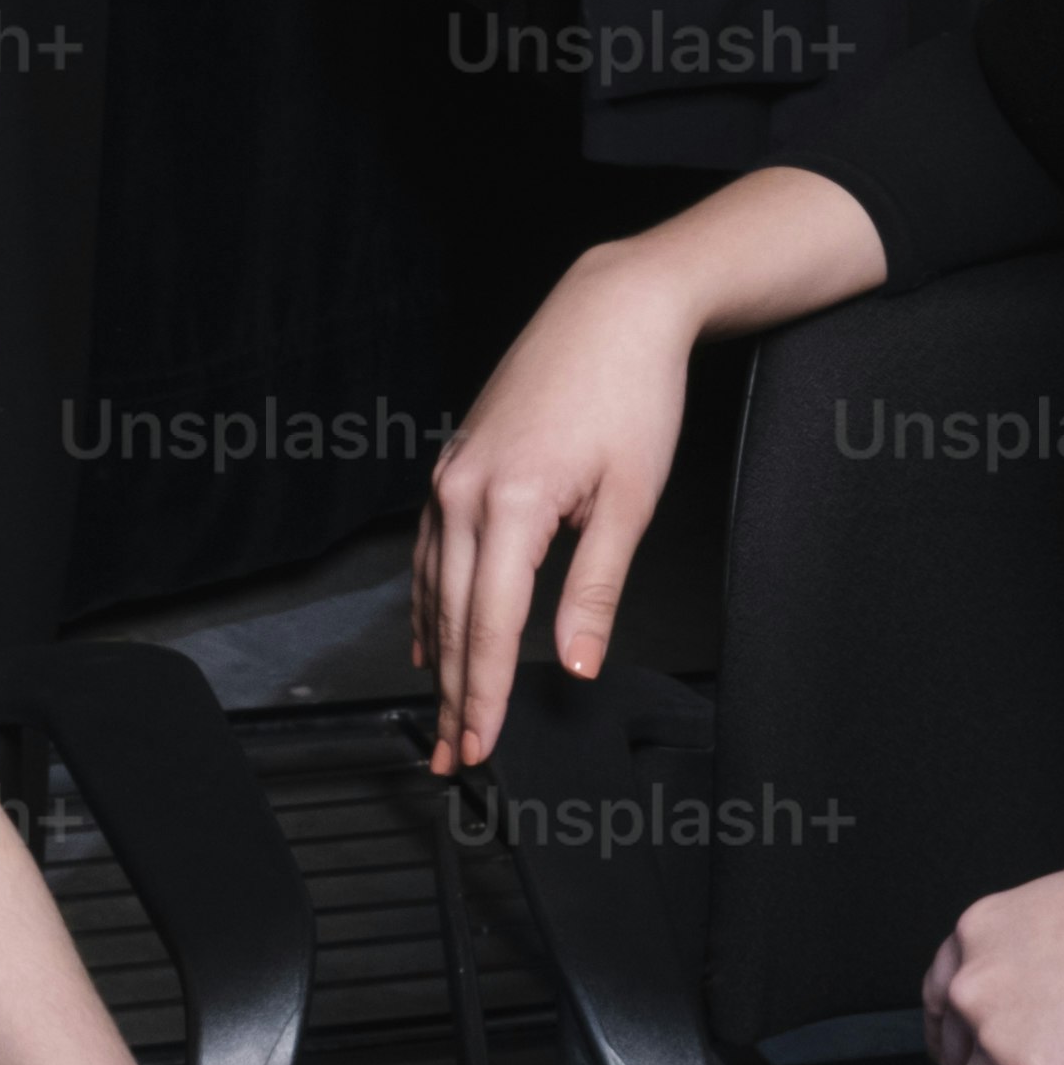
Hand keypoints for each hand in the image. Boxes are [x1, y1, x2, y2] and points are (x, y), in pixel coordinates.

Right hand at [410, 242, 700, 774]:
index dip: (484, 697)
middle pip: (452, 618)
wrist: (614, 309)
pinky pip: (432, 551)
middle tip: (451, 755)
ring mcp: (451, 474)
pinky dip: (432, 602)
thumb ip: (595, 591)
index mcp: (509, 504)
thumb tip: (577, 663)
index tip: (477, 748)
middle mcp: (463, 490)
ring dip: (439, 656)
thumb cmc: (631, 392)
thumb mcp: (630, 502)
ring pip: (434, 588)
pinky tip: (433, 633)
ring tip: (445, 713)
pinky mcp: (455, 464)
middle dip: (454, 694)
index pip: (490, 628)